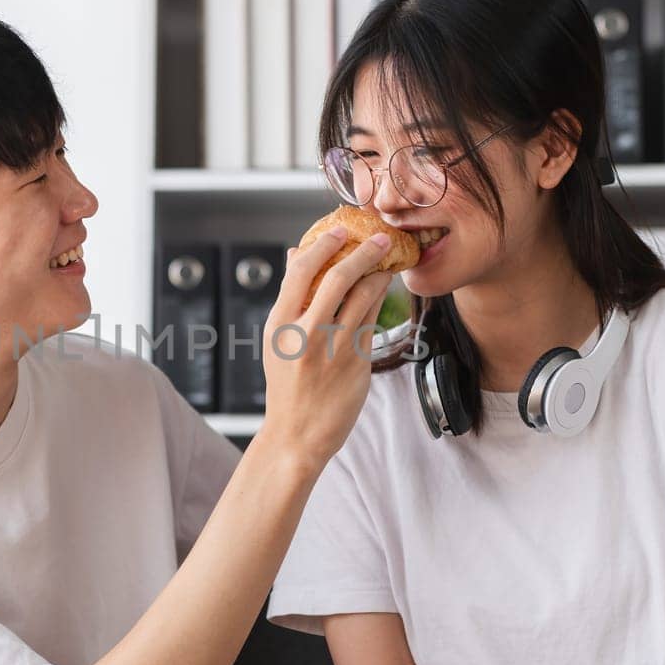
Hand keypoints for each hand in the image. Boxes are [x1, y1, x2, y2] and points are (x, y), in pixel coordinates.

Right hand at [256, 226, 393, 468]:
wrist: (297, 435)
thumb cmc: (287, 385)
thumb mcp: (276, 341)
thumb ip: (289, 299)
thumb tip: (296, 255)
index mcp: (279, 324)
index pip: (301, 271)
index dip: (323, 244)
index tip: (339, 230)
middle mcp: (305, 333)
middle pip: (337, 277)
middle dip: (363, 251)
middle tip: (380, 237)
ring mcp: (333, 348)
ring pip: (363, 296)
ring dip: (379, 272)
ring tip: (388, 260)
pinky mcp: (357, 361)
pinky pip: (373, 319)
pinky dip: (381, 298)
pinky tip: (385, 288)